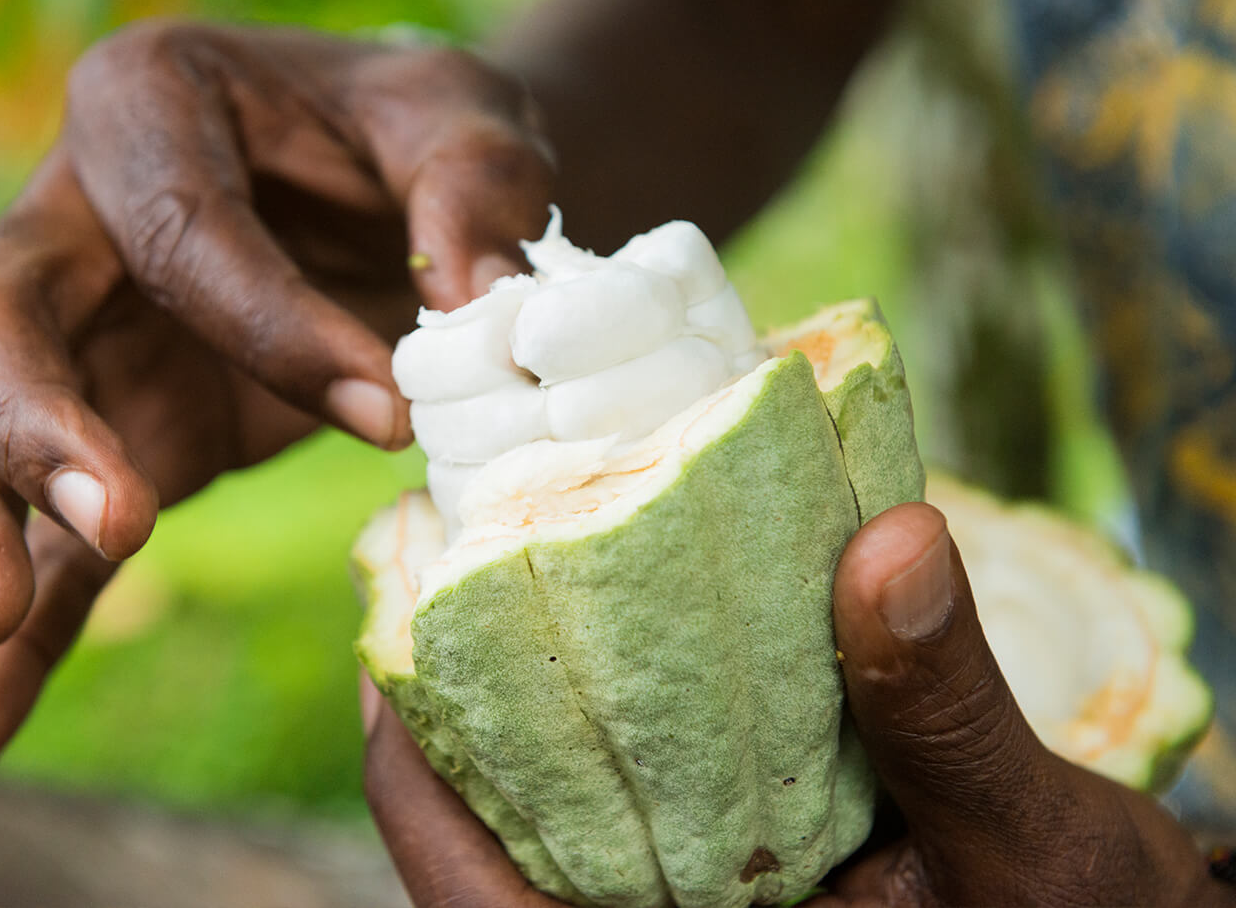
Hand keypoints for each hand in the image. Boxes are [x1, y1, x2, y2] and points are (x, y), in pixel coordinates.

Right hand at [0, 22, 551, 772]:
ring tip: (0, 627)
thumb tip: (483, 310)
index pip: (179, 228)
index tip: (389, 411)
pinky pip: (51, 534)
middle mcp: (78, 220)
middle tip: (123, 532)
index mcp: (154, 106)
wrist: (405, 180)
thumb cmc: (419, 134)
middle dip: (37, 427)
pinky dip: (29, 629)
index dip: (273, 326)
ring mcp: (85, 337)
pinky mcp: (121, 431)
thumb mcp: (467, 123)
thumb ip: (477, 192)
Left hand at [362, 503, 1231, 906]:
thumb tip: (891, 542)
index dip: (415, 791)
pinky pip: (662, 798)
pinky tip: (649, 628)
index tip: (387, 665)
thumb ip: (944, 717)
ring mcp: (718, 904)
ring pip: (584, 818)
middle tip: (443, 588)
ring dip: (554, 712)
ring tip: (525, 584)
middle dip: (471, 725)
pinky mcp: (758, 869)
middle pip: (517, 848)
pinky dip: (644, 716)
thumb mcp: (1028, 848)